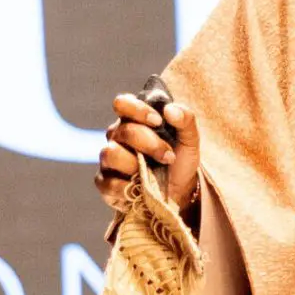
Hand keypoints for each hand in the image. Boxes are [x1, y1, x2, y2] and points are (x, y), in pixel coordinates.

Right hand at [95, 93, 200, 211]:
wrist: (179, 192)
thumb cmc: (180, 160)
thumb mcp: (189, 139)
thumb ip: (186, 119)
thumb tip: (170, 109)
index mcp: (133, 120)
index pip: (122, 103)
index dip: (138, 110)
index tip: (158, 121)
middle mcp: (117, 137)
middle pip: (124, 131)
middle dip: (150, 144)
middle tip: (169, 156)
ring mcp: (109, 160)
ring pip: (110, 154)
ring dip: (135, 164)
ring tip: (152, 173)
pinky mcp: (105, 184)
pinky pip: (108, 183)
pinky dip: (127, 187)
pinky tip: (141, 188)